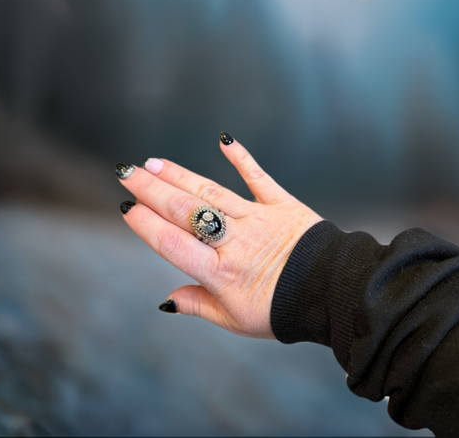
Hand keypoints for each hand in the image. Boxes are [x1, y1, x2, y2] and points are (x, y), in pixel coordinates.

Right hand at [116, 133, 322, 338]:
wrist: (332, 294)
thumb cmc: (284, 310)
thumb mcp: (236, 320)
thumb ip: (199, 306)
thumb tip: (167, 301)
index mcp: (220, 273)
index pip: (172, 243)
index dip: (146, 224)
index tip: (126, 207)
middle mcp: (234, 241)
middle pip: (185, 211)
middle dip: (152, 190)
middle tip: (128, 172)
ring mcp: (257, 219)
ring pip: (211, 193)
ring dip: (181, 176)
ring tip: (155, 163)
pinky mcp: (281, 204)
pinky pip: (258, 177)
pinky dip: (241, 158)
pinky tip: (224, 140)